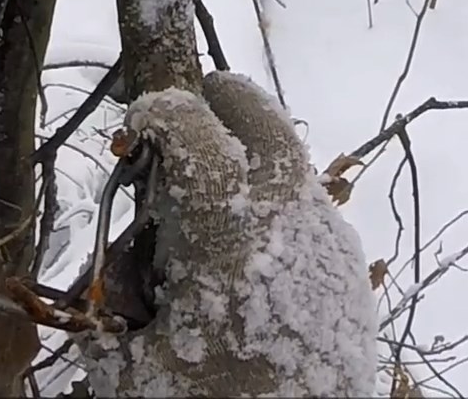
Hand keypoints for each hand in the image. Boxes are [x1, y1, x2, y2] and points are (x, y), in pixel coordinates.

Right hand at [81, 72, 377, 396]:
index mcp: (229, 235)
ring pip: (290, 168)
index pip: (196, 128)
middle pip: (264, 123)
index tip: (138, 124)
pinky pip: (307, 218)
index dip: (160, 111)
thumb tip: (123, 274)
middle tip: (195, 104)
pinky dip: (273, 213)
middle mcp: (289, 226)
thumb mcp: (130, 364)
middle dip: (224, 104)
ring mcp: (328, 250)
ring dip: (249, 162)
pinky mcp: (348, 282)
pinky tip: (240, 258)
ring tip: (205, 205)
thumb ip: (119, 302)